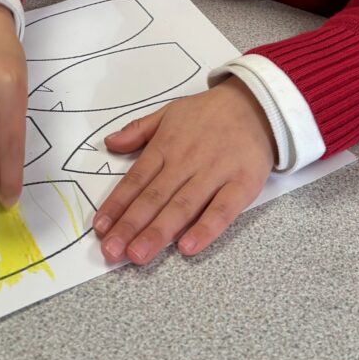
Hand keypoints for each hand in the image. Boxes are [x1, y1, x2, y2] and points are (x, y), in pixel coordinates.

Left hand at [92, 77, 275, 264]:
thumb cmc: (209, 113)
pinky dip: (205, 229)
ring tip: (138, 255)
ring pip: (182, 207)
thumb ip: (139, 130)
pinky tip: (188, 247)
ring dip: (159, 232)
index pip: (136, 179)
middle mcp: (186, 162)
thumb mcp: (169, 112)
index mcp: (166, 146)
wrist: (257, 104)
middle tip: (111, 252)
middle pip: (154, 197)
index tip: (100, 227)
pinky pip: (222, 211)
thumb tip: (109, 143)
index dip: (117, 204)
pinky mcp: (242, 184)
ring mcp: (215, 174)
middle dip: (131, 226)